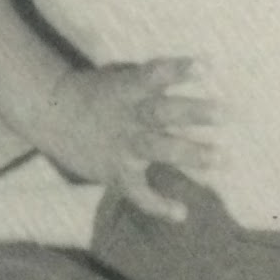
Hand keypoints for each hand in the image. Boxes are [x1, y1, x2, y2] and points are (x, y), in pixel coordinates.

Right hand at [45, 60, 219, 219]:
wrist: (52, 115)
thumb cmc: (101, 94)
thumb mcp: (123, 79)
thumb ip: (156, 82)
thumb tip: (207, 71)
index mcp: (128, 88)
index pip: (154, 74)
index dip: (178, 70)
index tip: (207, 66)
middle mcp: (127, 116)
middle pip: (161, 112)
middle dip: (194, 113)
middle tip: (227, 112)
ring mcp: (122, 145)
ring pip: (156, 148)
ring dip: (189, 153)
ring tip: (222, 157)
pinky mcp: (115, 172)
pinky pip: (137, 192)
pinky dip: (157, 204)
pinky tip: (181, 213)